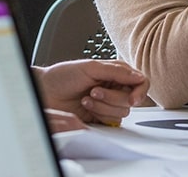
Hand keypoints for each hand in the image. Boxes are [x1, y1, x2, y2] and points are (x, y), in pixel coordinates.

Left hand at [33, 60, 148, 129]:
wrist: (46, 92)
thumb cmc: (64, 76)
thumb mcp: (91, 67)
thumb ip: (117, 72)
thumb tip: (139, 77)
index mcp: (116, 72)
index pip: (140, 81)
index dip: (140, 91)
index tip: (132, 99)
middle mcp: (115, 87)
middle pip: (131, 99)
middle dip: (111, 97)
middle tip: (94, 91)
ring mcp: (109, 103)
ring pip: (122, 112)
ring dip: (102, 106)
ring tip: (87, 98)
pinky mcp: (102, 117)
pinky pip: (112, 121)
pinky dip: (99, 113)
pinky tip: (86, 106)